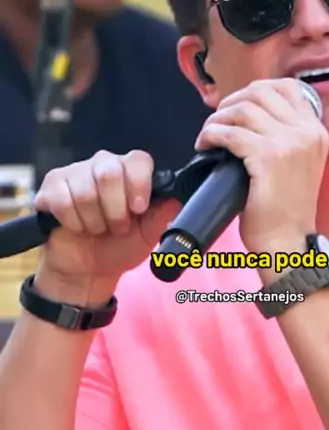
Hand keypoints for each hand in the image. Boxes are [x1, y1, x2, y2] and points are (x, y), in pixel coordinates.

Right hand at [33, 150, 180, 300]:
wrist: (87, 269)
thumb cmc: (119, 246)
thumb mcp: (146, 238)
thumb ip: (161, 218)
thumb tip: (175, 201)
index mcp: (130, 171)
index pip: (138, 160)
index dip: (139, 184)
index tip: (139, 209)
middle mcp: (103, 165)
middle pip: (110, 173)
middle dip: (115, 210)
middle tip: (118, 228)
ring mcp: (75, 173)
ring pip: (85, 191)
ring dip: (94, 221)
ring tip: (97, 229)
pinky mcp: (52, 186)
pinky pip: (62, 201)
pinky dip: (73, 222)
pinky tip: (77, 226)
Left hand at [194, 79, 328, 255]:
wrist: (288, 242)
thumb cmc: (286, 209)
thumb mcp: (298, 164)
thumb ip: (284, 136)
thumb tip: (248, 114)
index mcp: (316, 131)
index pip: (287, 87)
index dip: (256, 90)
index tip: (238, 105)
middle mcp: (307, 132)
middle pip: (261, 93)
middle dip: (232, 101)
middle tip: (218, 120)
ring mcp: (289, 143)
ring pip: (243, 109)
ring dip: (218, 118)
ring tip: (209, 134)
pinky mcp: (268, 158)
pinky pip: (230, 133)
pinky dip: (212, 134)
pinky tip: (205, 145)